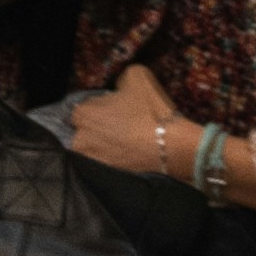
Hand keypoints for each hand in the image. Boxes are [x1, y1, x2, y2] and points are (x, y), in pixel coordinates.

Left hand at [68, 64, 187, 180]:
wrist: (175, 148)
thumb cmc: (152, 111)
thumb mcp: (135, 75)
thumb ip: (117, 80)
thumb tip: (116, 91)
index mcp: (83, 114)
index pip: (81, 108)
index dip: (98, 108)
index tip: (112, 110)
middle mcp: (81, 140)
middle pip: (84, 131)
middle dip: (98, 128)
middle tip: (119, 127)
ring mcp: (95, 162)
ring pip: (94, 149)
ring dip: (105, 146)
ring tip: (126, 143)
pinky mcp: (109, 179)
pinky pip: (106, 165)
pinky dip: (116, 160)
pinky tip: (131, 155)